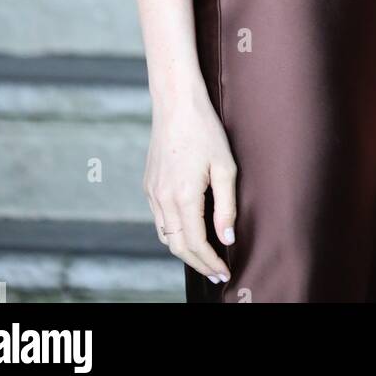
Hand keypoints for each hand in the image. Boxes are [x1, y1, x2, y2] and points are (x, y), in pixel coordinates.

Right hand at [144, 89, 236, 283]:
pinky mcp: (149, 184)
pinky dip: (173, 232)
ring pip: (165, 234)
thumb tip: (227, 238)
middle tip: (216, 273)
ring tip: (205, 256)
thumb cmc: (204, 130)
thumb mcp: (225, 166)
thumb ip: (226, 206)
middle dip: (197, 263)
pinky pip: (159, 219)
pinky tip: (188, 230)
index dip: (210, 262)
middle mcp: (162, 198)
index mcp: (182, 196)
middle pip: (177, 246)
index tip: (224, 272)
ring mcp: (152, 192)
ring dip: (184, 250)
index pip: (196, 243)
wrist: (175, 103)